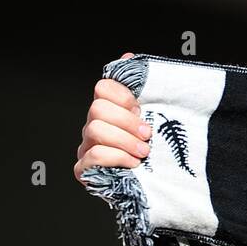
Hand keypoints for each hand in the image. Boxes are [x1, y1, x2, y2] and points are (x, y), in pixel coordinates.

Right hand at [73, 52, 150, 183]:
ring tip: (144, 153)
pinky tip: (133, 165)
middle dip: (126, 121)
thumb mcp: (157, 121)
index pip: (103, 88)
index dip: (122, 96)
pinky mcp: (86, 169)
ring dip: (124, 141)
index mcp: (110, 110)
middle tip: (147, 135)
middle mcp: (95, 125)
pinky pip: (92, 157)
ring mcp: (87, 147)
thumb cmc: (157, 153)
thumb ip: (145, 92)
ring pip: (94, 130)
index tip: (141, 109)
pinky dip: (115, 158)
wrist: (160, 188)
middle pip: (97, 108)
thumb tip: (129, 57)